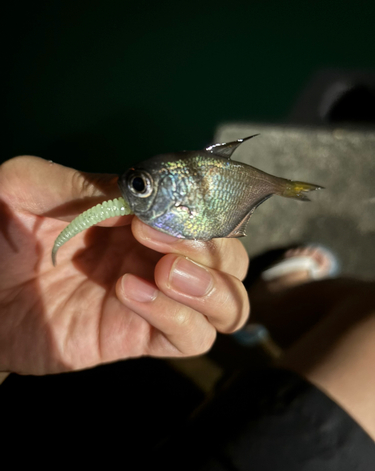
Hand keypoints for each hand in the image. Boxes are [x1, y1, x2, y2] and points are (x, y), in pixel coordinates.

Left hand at [0, 156, 248, 374]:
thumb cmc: (3, 235)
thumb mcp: (29, 189)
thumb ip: (82, 182)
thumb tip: (138, 195)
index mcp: (144, 214)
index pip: (207, 208)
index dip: (198, 205)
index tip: (154, 207)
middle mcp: (161, 255)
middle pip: (231, 257)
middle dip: (208, 247)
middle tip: (150, 239)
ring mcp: (158, 299)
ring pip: (230, 302)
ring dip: (210, 286)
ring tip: (163, 273)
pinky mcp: (142, 338)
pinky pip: (193, 338)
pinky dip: (177, 317)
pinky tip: (130, 295)